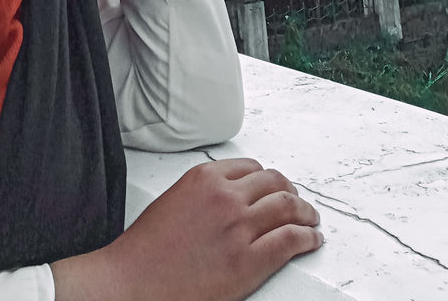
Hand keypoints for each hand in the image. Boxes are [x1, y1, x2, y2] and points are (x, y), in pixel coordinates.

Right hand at [52, 158, 321, 300]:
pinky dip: (307, 238)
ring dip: (305, 212)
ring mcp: (239, 228)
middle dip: (290, 191)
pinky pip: (290, 241)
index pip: (250, 167)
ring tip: (311, 219)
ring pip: (287, 208)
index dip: (267, 178)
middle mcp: (225, 196)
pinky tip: (312, 240)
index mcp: (204, 178)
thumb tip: (231, 196)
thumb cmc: (147, 248)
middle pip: (274, 184)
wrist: (135, 280)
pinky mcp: (249, 261)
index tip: (275, 185)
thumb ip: (204, 192)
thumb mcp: (174, 199)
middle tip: (297, 201)